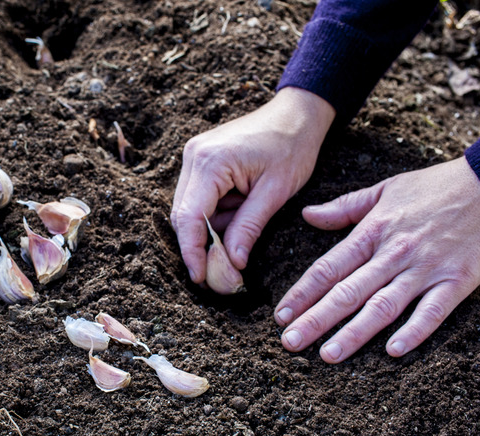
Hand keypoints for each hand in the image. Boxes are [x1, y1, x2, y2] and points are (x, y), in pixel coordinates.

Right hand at [171, 87, 334, 289]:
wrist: (296, 114)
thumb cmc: (292, 146)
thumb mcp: (276, 192)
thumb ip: (249, 227)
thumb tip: (233, 264)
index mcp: (210, 162)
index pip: (189, 218)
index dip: (192, 252)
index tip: (201, 279)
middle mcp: (194, 157)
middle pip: (183, 215)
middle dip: (200, 247)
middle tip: (220, 275)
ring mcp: (194, 156)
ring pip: (189, 209)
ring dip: (210, 230)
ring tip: (238, 241)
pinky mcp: (201, 160)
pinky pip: (199, 198)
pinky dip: (214, 216)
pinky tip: (236, 217)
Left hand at [274, 157, 479, 362]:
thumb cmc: (434, 187)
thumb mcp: (384, 190)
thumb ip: (344, 207)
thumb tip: (307, 215)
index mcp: (372, 232)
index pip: (328, 268)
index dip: (302, 293)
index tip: (281, 315)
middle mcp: (394, 253)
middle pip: (347, 292)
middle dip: (315, 320)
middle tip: (290, 342)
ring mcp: (425, 269)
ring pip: (383, 306)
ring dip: (354, 333)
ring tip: (328, 355)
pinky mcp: (456, 281)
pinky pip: (433, 311)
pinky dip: (414, 331)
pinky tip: (392, 351)